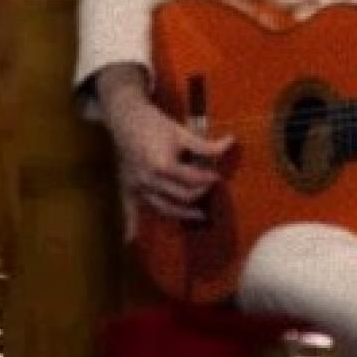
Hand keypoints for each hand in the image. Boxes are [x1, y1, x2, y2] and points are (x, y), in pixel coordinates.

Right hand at [105, 95, 234, 222]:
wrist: (126, 116)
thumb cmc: (155, 123)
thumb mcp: (182, 132)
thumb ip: (205, 145)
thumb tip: (230, 143)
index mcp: (163, 166)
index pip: (193, 180)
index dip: (208, 178)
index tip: (217, 176)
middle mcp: (149, 180)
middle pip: (181, 196)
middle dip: (199, 193)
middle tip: (209, 188)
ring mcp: (137, 185)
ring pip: (162, 207)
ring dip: (181, 213)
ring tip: (199, 215)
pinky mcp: (127, 186)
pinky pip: (128, 208)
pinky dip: (130, 224)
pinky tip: (131, 240)